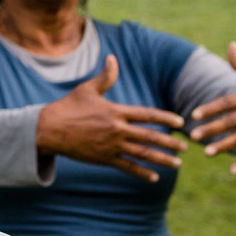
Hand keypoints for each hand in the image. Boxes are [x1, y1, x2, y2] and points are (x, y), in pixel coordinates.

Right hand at [34, 55, 186, 181]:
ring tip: (177, 164)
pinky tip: (155, 177)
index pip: (147, 114)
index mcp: (116, 111)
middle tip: (186, 147)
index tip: (180, 122)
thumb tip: (112, 58)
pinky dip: (142, 172)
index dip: (166, 117)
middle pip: (150, 136)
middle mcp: (116, 129)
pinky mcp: (103, 158)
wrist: (50, 129)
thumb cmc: (68, 106)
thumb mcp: (87, 89)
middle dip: (170, 142)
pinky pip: (127, 167)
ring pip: (142, 154)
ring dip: (162, 159)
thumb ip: (105, 76)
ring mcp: (111, 145)